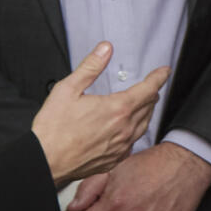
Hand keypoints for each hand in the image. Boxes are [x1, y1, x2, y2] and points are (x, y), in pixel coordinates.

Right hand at [30, 43, 169, 184]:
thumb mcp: (68, 89)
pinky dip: (133, 132)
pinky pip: (132, 143)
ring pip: (143, 126)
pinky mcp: (115, 159)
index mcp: (118, 109)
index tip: (164, 72)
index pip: (149, 89)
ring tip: (142, 105)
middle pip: (148, 107)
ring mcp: (121, 146)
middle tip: (150, 87)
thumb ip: (90, 67)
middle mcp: (125, 129)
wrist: (45, 161)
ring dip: (145, 113)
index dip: (159, 78)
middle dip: (151, 94)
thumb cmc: (53, 128)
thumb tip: (105, 49)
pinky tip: (126, 130)